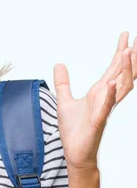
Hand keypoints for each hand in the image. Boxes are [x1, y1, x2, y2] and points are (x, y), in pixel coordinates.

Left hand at [53, 31, 136, 171]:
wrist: (75, 152)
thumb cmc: (74, 129)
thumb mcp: (64, 100)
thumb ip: (63, 82)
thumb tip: (58, 64)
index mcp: (100, 92)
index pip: (113, 68)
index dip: (120, 52)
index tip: (127, 35)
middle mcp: (106, 98)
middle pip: (123, 74)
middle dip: (131, 57)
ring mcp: (104, 109)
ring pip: (120, 87)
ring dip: (124, 70)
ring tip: (127, 52)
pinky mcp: (97, 121)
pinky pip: (106, 107)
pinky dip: (110, 95)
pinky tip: (112, 83)